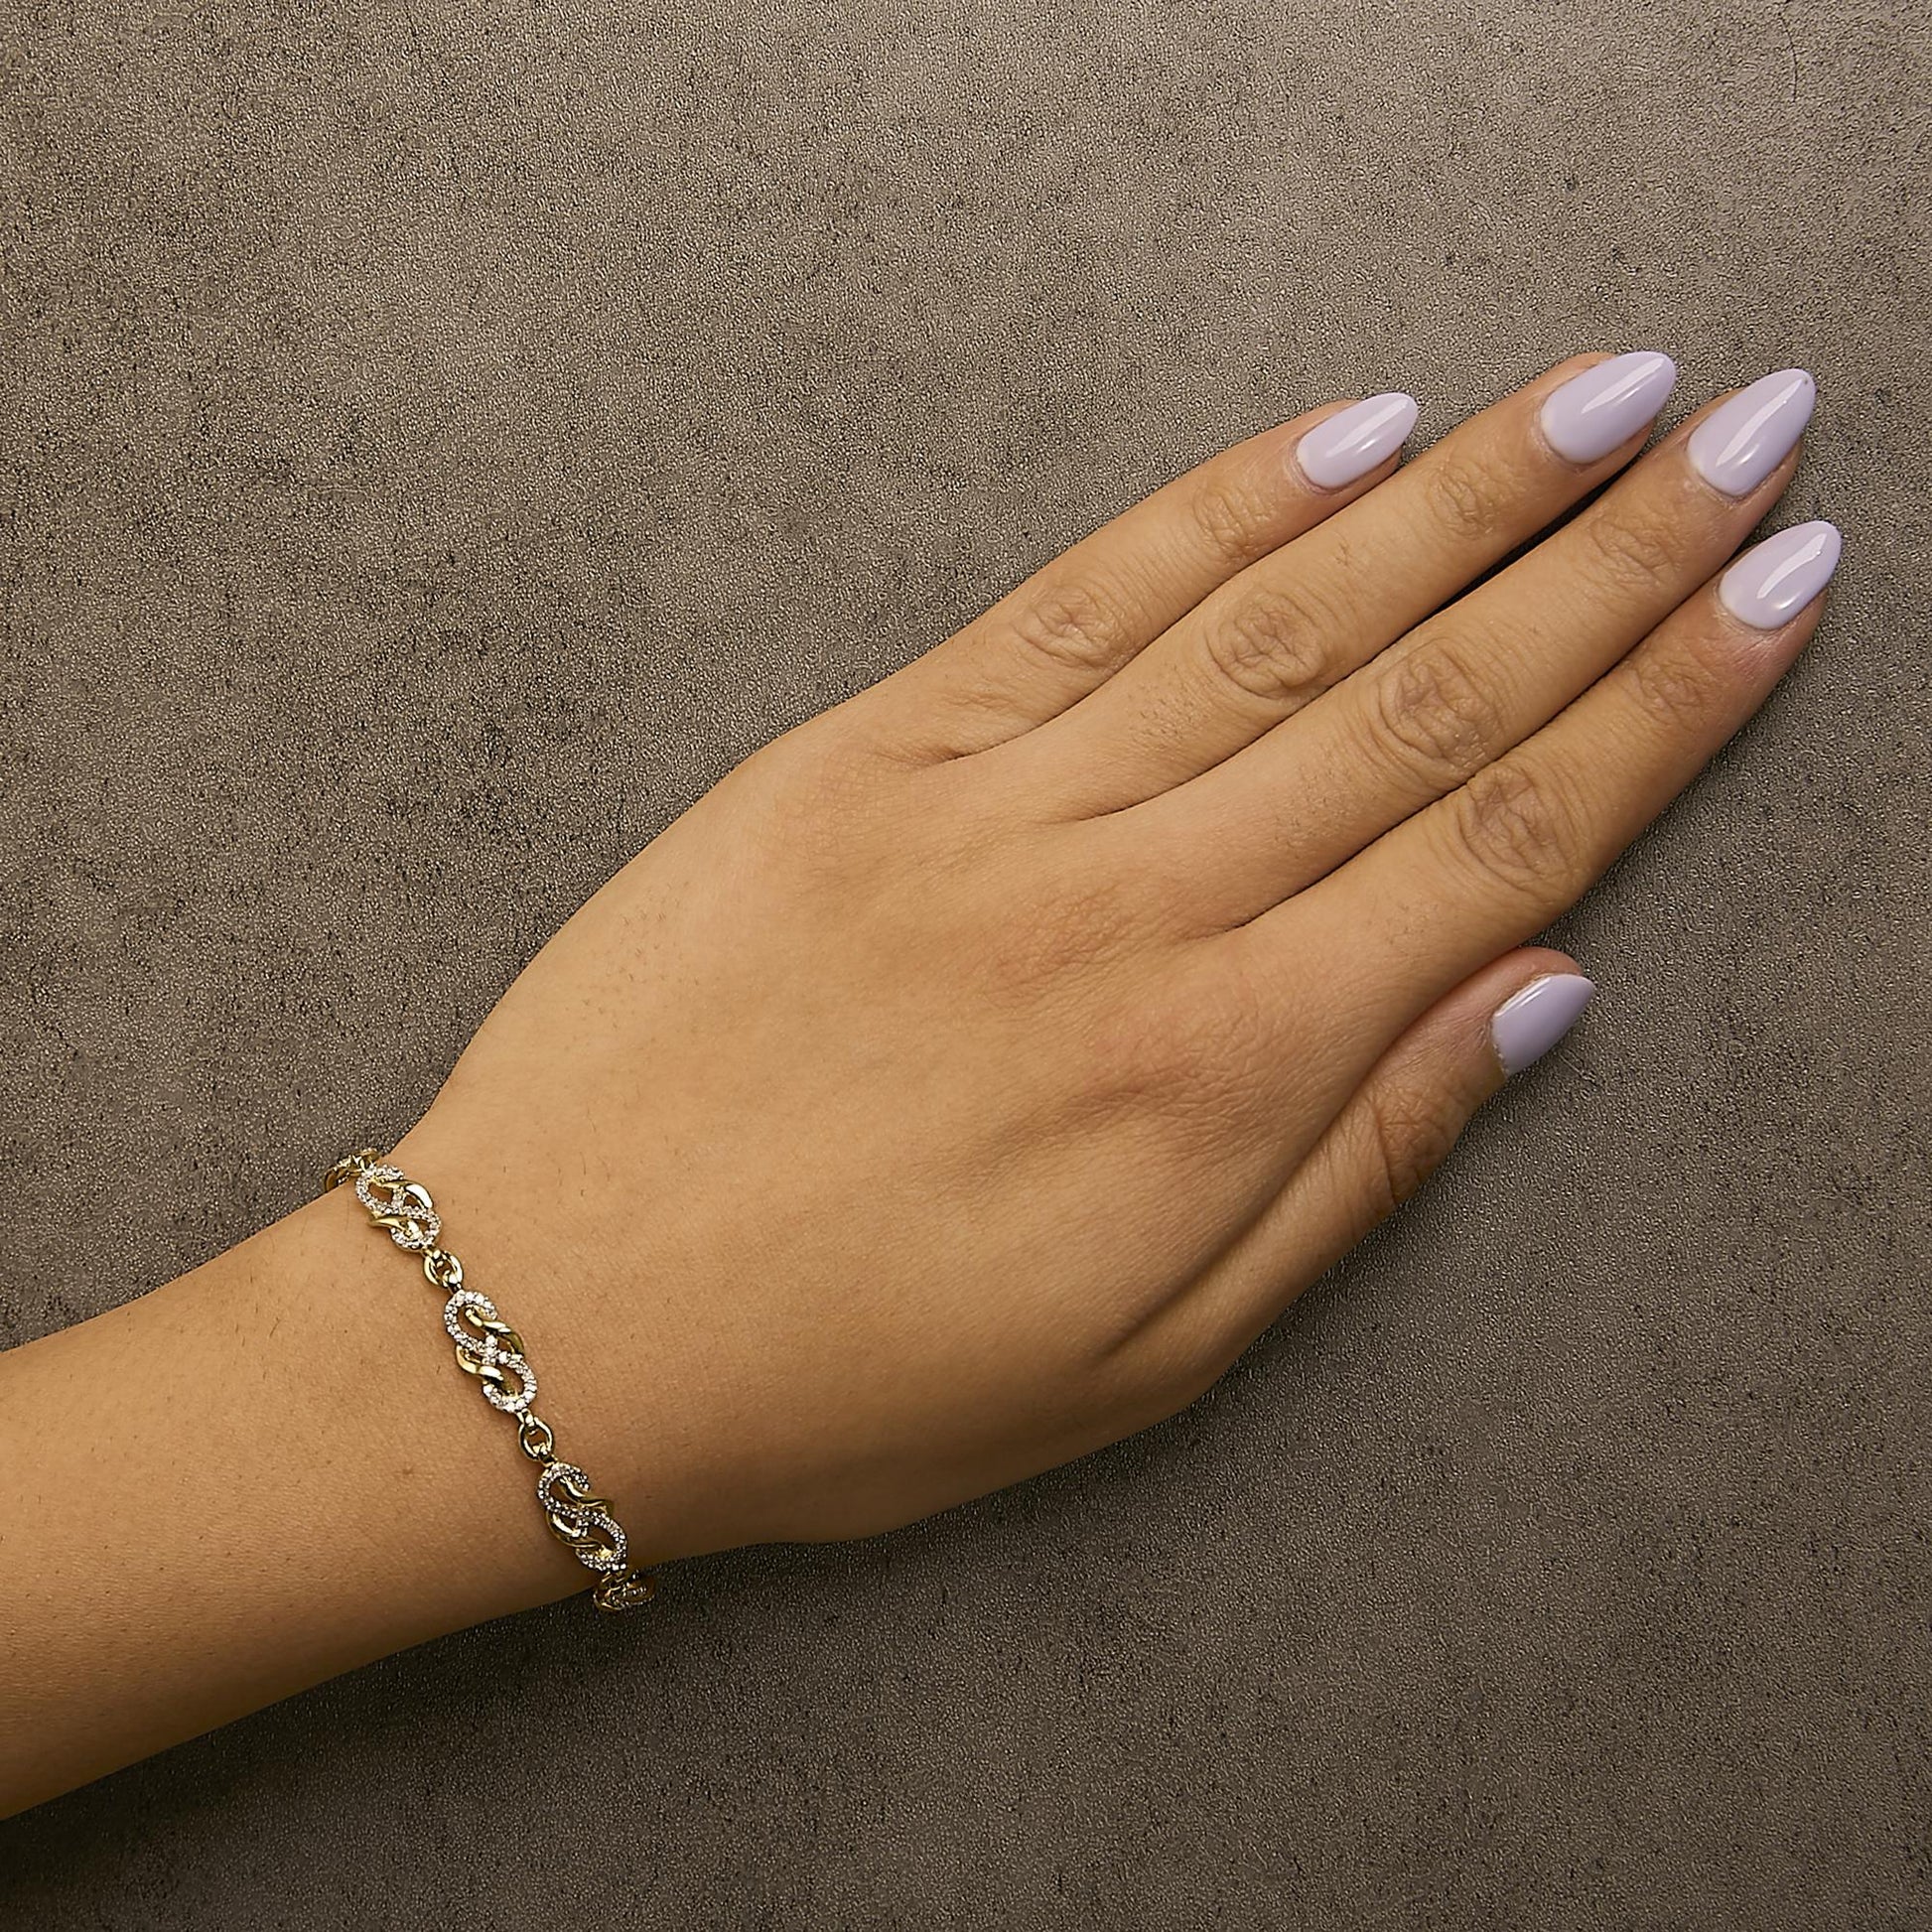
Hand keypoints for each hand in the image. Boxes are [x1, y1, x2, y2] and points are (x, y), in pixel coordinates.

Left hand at [389, 353, 1831, 1564]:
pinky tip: (1346, 431)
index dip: (1665, 706)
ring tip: (1604, 395)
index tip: (1778, 589)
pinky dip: (1224, 506)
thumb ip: (1358, 1164)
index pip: (1501, 838)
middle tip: (1751, 430)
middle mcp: (1137, 907)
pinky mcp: (869, 753)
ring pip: (1279, 620)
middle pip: (1425, 696)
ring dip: (1461, 494)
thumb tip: (1535, 995)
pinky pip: (1081, 599)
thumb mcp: (1147, 1354)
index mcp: (1225, 1067)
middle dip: (1611, 556)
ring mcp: (998, 808)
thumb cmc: (853, 1372)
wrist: (551, 1319)